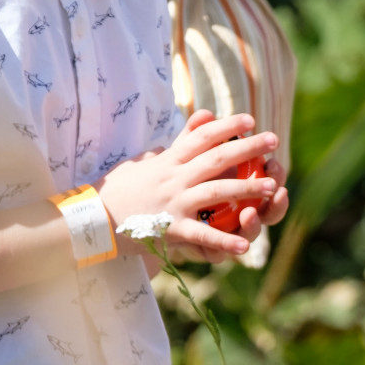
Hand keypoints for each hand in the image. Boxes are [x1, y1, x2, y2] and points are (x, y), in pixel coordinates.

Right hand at [99, 109, 279, 263]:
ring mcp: (172, 203)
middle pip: (216, 159)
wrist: (91, 220)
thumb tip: (201, 118)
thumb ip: (176, 143)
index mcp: (167, 161)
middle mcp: (173, 179)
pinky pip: (201, 236)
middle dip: (247, 148)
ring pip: (215, 192)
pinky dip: (223, 241)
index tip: (249, 119)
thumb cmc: (119, 190)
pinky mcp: (169, 229)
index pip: (201, 138)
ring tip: (271, 185)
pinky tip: (244, 246)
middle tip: (273, 140)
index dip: (226, 126)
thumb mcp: (144, 160)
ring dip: (246, 188)